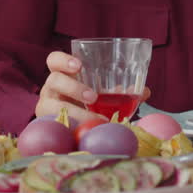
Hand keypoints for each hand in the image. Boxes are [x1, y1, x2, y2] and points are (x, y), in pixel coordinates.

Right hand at [34, 51, 149, 123]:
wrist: (69, 127)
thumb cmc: (85, 105)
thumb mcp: (100, 95)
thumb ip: (119, 91)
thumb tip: (146, 91)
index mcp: (63, 75)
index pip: (54, 60)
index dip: (63, 60)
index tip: (79, 65)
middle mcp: (51, 89)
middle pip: (54, 80)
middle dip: (73, 87)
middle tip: (93, 96)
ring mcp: (47, 107)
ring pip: (52, 105)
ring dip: (76, 111)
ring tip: (96, 119)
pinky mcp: (49, 125)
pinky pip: (56, 126)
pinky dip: (73, 128)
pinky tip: (86, 132)